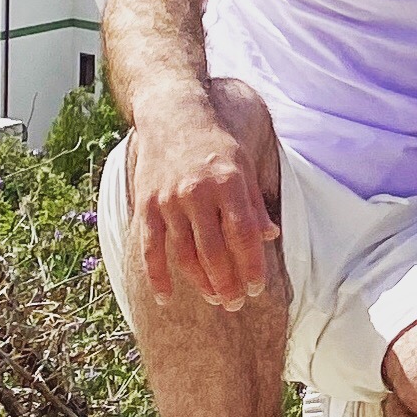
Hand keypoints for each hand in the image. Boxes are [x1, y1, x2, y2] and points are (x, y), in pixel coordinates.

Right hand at [131, 118, 279, 311]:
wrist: (173, 114)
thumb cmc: (214, 141)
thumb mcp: (243, 165)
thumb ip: (254, 203)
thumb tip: (270, 236)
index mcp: (228, 182)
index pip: (243, 235)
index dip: (251, 266)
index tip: (256, 287)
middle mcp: (197, 192)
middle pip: (215, 252)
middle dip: (228, 284)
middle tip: (235, 302)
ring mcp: (169, 200)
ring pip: (185, 256)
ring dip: (200, 283)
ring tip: (214, 297)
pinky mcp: (146, 204)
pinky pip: (151, 250)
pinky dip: (158, 277)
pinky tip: (166, 297)